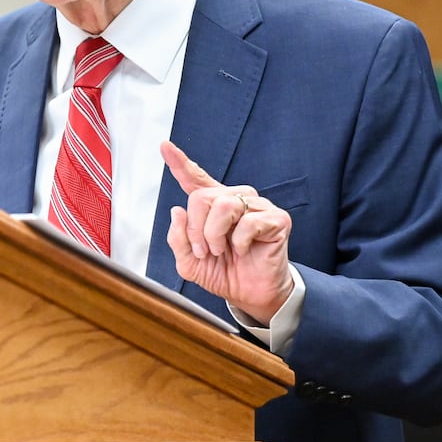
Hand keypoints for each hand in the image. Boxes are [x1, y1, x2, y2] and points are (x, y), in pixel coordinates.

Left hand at [161, 140, 294, 323]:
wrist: (250, 295)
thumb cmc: (224, 273)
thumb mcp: (189, 262)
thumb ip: (178, 239)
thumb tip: (177, 211)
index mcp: (213, 207)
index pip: (195, 179)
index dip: (179, 162)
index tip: (165, 146)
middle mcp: (235, 200)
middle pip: (202, 197)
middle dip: (195, 229)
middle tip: (203, 250)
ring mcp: (257, 207)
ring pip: (224, 204)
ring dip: (214, 234)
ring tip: (219, 251)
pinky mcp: (277, 219)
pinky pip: (248, 222)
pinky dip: (239, 242)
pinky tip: (243, 251)